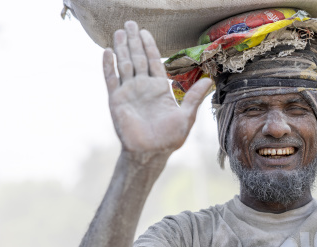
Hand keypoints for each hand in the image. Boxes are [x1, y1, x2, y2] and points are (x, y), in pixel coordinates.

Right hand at [103, 21, 211, 155]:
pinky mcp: (116, 100)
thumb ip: (194, 97)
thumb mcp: (186, 116)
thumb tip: (209, 81)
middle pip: (137, 58)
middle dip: (134, 41)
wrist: (150, 152)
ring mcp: (129, 92)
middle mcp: (143, 87)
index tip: (145, 32)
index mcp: (159, 89)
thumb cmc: (170, 137)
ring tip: (118, 31)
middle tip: (130, 23)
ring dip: (121, 48)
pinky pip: (111, 79)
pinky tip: (107, 52)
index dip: (149, 46)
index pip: (154, 62)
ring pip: (124, 64)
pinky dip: (108, 66)